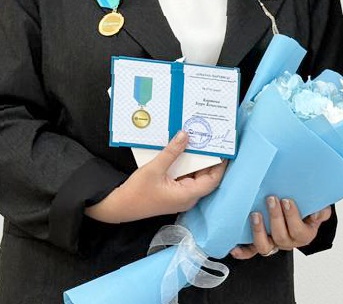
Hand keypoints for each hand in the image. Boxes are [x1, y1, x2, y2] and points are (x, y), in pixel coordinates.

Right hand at [85, 131, 224, 223]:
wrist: (118, 207)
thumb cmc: (136, 192)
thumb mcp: (154, 169)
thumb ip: (171, 152)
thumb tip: (186, 135)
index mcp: (187, 195)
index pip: (213, 180)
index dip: (221, 164)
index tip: (224, 148)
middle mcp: (187, 197)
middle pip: (206, 176)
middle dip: (210, 159)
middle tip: (212, 140)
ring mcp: (180, 195)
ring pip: (196, 176)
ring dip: (198, 160)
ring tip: (200, 141)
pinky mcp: (173, 192)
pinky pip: (186, 177)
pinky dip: (187, 165)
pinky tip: (185, 150)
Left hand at [229, 198, 331, 259]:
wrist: (303, 214)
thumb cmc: (309, 209)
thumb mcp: (320, 208)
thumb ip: (322, 211)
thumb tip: (317, 214)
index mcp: (304, 235)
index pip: (298, 230)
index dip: (292, 216)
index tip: (287, 200)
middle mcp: (288, 242)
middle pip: (280, 236)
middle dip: (275, 217)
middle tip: (271, 200)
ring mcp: (274, 244)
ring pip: (264, 246)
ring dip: (258, 231)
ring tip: (255, 215)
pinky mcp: (261, 243)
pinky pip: (251, 251)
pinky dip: (243, 252)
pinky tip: (235, 248)